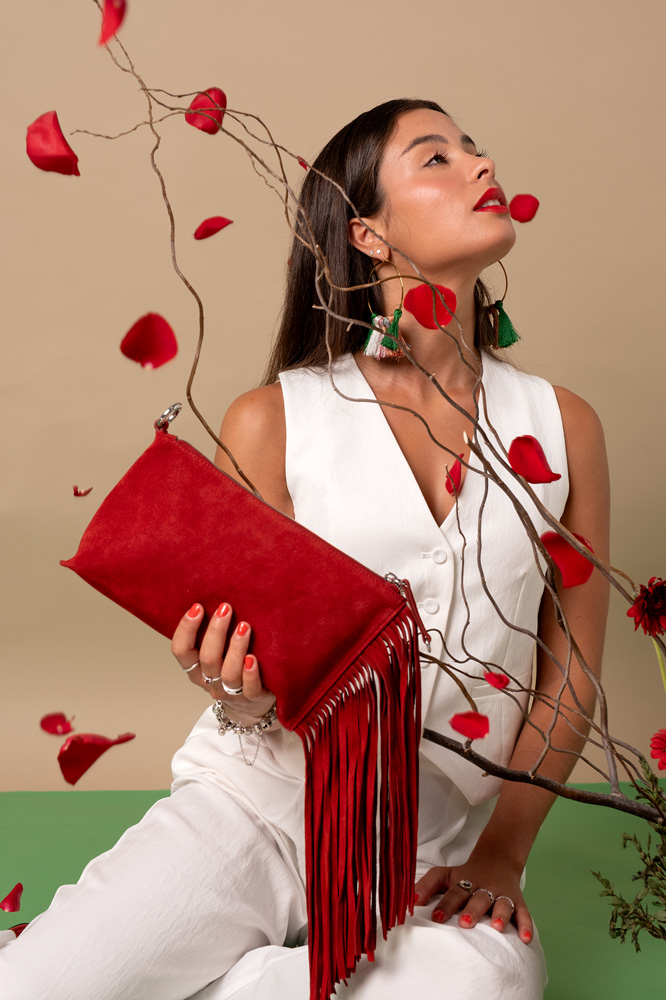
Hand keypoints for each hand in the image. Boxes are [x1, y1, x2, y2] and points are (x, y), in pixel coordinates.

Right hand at [171, 602, 275, 723]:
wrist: (250, 706)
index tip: (197, 607)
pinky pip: (250, 689)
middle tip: (226, 608)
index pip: (181, 651)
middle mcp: (210, 681)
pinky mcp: (252, 699)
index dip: (186, 629)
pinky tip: (253, 658)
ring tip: (244, 627)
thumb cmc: (232, 669)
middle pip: (207, 659)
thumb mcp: (216, 654)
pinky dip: (250, 674)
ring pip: (228, 673)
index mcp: (195, 669)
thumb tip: (216, 597)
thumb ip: (211, 634)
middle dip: (215, 632)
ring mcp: (231, 692)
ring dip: (235, 648)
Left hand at [414, 854, 533, 943]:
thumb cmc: (466, 873)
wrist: (498, 858)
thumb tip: (408, 902)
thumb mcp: (445, 874)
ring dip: (500, 915)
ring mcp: (502, 894)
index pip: (454, 892)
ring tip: (497, 927)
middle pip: (478, 898)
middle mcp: (484, 887)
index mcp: (465, 881)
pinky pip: (524, 913)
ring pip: (502, 904)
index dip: (445, 904)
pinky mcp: (518, 901)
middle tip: (465, 923)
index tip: (435, 918)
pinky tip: (525, 939)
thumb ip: (427, 885)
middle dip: (472, 910)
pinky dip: (526, 925)